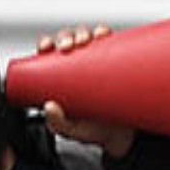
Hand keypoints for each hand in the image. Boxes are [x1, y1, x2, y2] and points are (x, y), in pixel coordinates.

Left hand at [36, 25, 134, 158]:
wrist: (123, 137)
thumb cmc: (94, 130)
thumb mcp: (70, 130)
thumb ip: (57, 123)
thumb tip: (50, 106)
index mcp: (64, 76)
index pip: (50, 53)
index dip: (47, 43)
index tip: (47, 46)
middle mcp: (82, 66)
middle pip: (70, 40)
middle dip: (67, 36)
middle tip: (69, 46)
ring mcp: (102, 63)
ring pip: (91, 37)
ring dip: (87, 32)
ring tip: (88, 40)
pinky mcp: (120, 64)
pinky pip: (115, 42)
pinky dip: (108, 34)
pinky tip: (104, 34)